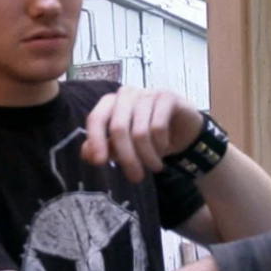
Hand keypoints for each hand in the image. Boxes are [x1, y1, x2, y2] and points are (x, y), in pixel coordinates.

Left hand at [82, 86, 204, 182]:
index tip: (100, 163)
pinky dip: (161, 144)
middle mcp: (127, 94)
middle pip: (118, 128)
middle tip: (136, 177)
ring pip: (140, 131)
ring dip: (148, 156)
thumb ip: (105, 148)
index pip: (96, 118)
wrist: (182, 128)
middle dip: (127, 157)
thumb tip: (88, 155)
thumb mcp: (124, 146)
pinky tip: (164, 149)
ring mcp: (147, 93)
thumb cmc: (148, 136)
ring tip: (154, 167)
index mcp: (111, 103)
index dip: (96, 140)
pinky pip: (159, 126)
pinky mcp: (167, 97)